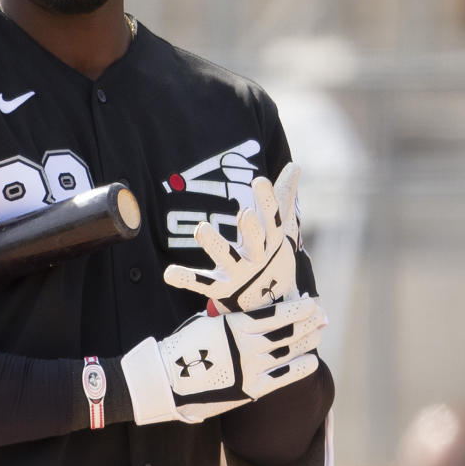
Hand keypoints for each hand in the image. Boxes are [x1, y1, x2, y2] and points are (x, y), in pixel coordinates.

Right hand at [120, 297, 325, 424]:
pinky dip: (300, 368)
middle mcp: (248, 344)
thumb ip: (231, 319)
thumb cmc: (183, 347)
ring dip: (307, 341)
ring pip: (289, 351)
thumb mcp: (206, 323)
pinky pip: (283, 377)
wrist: (168, 381)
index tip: (312, 302)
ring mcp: (252, 367)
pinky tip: (312, 361)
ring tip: (318, 334)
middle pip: (288, 331)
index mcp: (236, 324)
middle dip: (309, 322)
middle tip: (322, 316)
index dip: (297, 308)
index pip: (276, 313)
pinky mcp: (252, 388)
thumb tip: (250, 313)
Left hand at [163, 162, 300, 312]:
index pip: (273, 219)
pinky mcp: (221, 288)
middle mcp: (257, 257)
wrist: (271, 300)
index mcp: (271, 241)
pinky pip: (202, 283)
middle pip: (255, 240)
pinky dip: (186, 279)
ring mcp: (239, 273)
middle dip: (251, 228)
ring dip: (215, 245)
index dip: (268, 201)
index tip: (259, 180)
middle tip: (245, 213)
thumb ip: (284, 196)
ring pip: (227, 258)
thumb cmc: (271, 255)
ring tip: (201, 228)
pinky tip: (168, 274)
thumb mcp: (280, 227)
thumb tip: (296, 164)